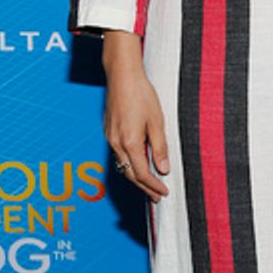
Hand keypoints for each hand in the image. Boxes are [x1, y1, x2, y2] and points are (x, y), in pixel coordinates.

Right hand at [102, 33, 169, 200]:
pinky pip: (118, 154)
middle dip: (144, 187)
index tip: (164, 192)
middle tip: (156, 197)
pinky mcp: (109, 131)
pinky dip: (129, 164)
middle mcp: (116, 143)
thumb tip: (163, 169)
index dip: (154, 186)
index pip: (142, 174)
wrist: (122, 76)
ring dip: (136, 177)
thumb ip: (160, 147)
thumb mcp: (156, 122)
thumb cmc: (141, 95)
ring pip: (123, 165)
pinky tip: (137, 164)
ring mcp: (110, 137)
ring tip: (149, 185)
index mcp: (130, 142)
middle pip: (130, 174)